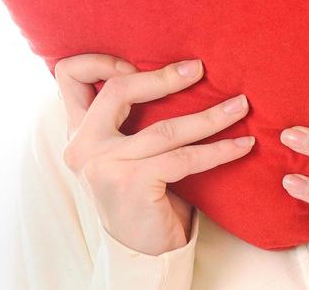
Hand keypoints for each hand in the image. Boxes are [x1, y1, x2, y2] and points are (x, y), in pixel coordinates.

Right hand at [54, 53, 254, 256]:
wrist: (140, 248)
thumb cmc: (137, 190)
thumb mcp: (118, 149)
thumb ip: (121, 116)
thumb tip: (169, 69)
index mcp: (77, 131)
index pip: (67, 75)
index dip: (99, 61)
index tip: (134, 64)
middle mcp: (83, 146)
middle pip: (118, 90)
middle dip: (163, 76)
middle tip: (199, 69)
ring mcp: (106, 165)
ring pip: (166, 128)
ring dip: (211, 116)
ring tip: (240, 107)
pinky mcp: (134, 183)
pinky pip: (185, 158)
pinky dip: (219, 150)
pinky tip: (241, 145)